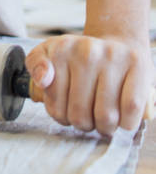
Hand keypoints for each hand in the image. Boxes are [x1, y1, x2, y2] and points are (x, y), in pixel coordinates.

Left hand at [25, 32, 154, 135]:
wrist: (118, 46)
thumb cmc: (80, 58)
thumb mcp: (49, 54)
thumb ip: (36, 64)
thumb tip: (43, 80)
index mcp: (61, 49)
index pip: (55, 106)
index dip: (61, 117)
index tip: (67, 109)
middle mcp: (86, 51)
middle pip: (80, 115)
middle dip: (84, 124)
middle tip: (88, 117)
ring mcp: (113, 57)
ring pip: (105, 117)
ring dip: (105, 128)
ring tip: (104, 118)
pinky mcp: (138, 66)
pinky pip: (131, 108)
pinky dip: (127, 123)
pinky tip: (122, 118)